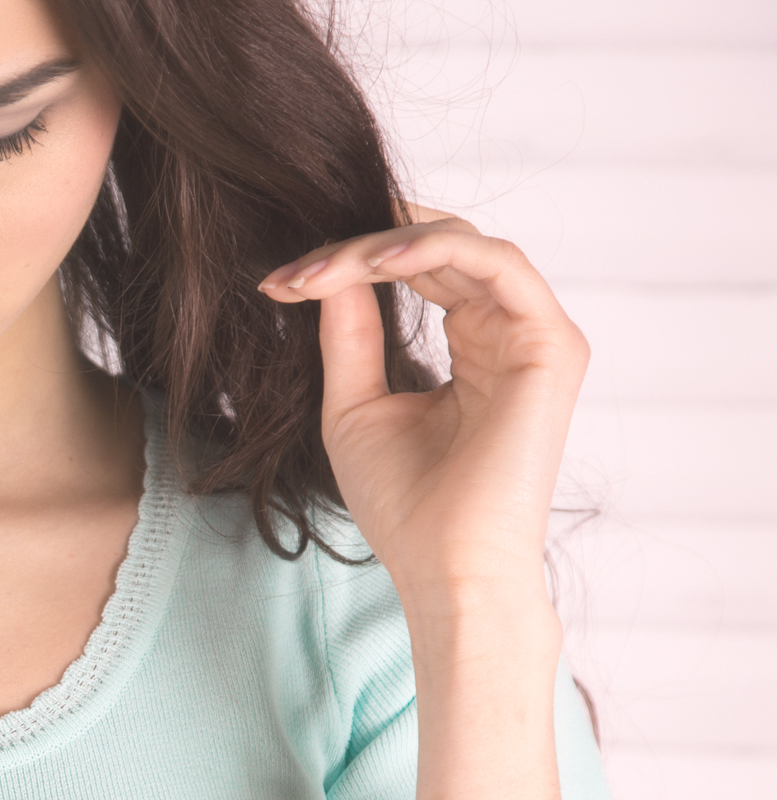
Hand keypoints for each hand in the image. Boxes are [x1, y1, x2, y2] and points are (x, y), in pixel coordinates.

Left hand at [256, 205, 589, 595]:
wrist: (445, 567)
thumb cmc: (404, 503)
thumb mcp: (355, 403)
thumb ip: (349, 333)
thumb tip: (329, 273)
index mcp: (476, 344)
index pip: (420, 268)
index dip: (349, 261)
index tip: (278, 284)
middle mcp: (512, 332)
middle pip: (438, 245)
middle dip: (356, 247)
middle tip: (291, 273)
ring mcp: (537, 335)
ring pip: (462, 243)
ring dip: (384, 244)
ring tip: (321, 269)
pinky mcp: (552, 345)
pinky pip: (495, 262)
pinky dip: (431, 249)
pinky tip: (372, 266)